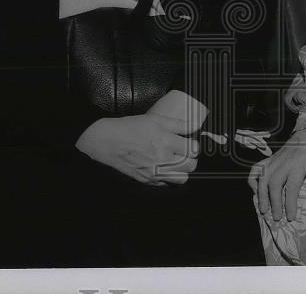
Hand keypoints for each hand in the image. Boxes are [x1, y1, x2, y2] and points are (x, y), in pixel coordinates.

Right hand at [76, 114, 198, 185]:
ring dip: (182, 171)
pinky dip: (168, 177)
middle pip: (191, 165)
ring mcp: (155, 172)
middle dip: (191, 158)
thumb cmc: (130, 128)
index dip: (194, 145)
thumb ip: (179, 123)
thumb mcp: (157, 120)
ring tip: (177, 162)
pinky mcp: (147, 180)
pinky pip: (166, 184)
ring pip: (181, 179)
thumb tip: (196, 124)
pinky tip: (164, 168)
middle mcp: (162, 159)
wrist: (109, 141)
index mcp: (166, 141)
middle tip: (185, 152)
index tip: (190, 143)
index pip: (193, 149)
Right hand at [248, 126, 305, 221]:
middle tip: (276, 217)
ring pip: (263, 177)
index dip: (290, 204)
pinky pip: (258, 166)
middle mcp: (285, 161)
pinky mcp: (272, 157)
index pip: (292, 187)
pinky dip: (253, 178)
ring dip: (261, 194)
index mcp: (299, 163)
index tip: (290, 217)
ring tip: (263, 209)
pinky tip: (255, 189)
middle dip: (274, 202)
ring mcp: (276, 159)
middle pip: (274, 184)